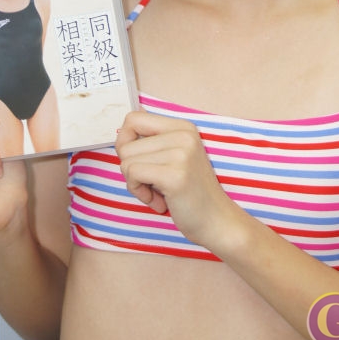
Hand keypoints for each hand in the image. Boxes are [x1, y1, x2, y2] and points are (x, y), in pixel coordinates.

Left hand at [116, 111, 237, 250]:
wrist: (216, 220)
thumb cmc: (189, 192)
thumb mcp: (175, 156)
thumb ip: (153, 142)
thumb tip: (122, 131)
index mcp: (182, 126)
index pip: (133, 119)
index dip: (125, 141)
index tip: (139, 160)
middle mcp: (183, 134)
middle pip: (125, 144)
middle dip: (131, 169)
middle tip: (153, 183)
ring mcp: (181, 153)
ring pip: (126, 161)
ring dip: (135, 183)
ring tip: (158, 192)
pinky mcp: (174, 175)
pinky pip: (133, 175)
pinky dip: (139, 192)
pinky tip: (158, 201)